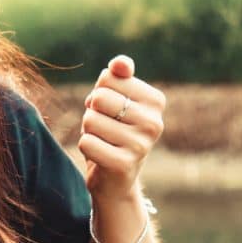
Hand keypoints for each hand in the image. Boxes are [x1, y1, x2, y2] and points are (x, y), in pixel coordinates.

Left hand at [79, 55, 165, 200]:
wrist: (115, 179)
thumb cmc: (112, 130)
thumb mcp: (115, 99)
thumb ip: (117, 76)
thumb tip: (120, 63)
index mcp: (155, 100)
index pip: (109, 78)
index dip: (99, 92)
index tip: (111, 110)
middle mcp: (154, 122)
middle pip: (99, 98)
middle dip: (92, 112)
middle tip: (104, 128)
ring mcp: (141, 145)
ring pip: (90, 120)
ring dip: (88, 131)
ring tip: (103, 142)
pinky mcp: (124, 164)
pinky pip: (86, 143)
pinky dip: (86, 147)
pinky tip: (100, 156)